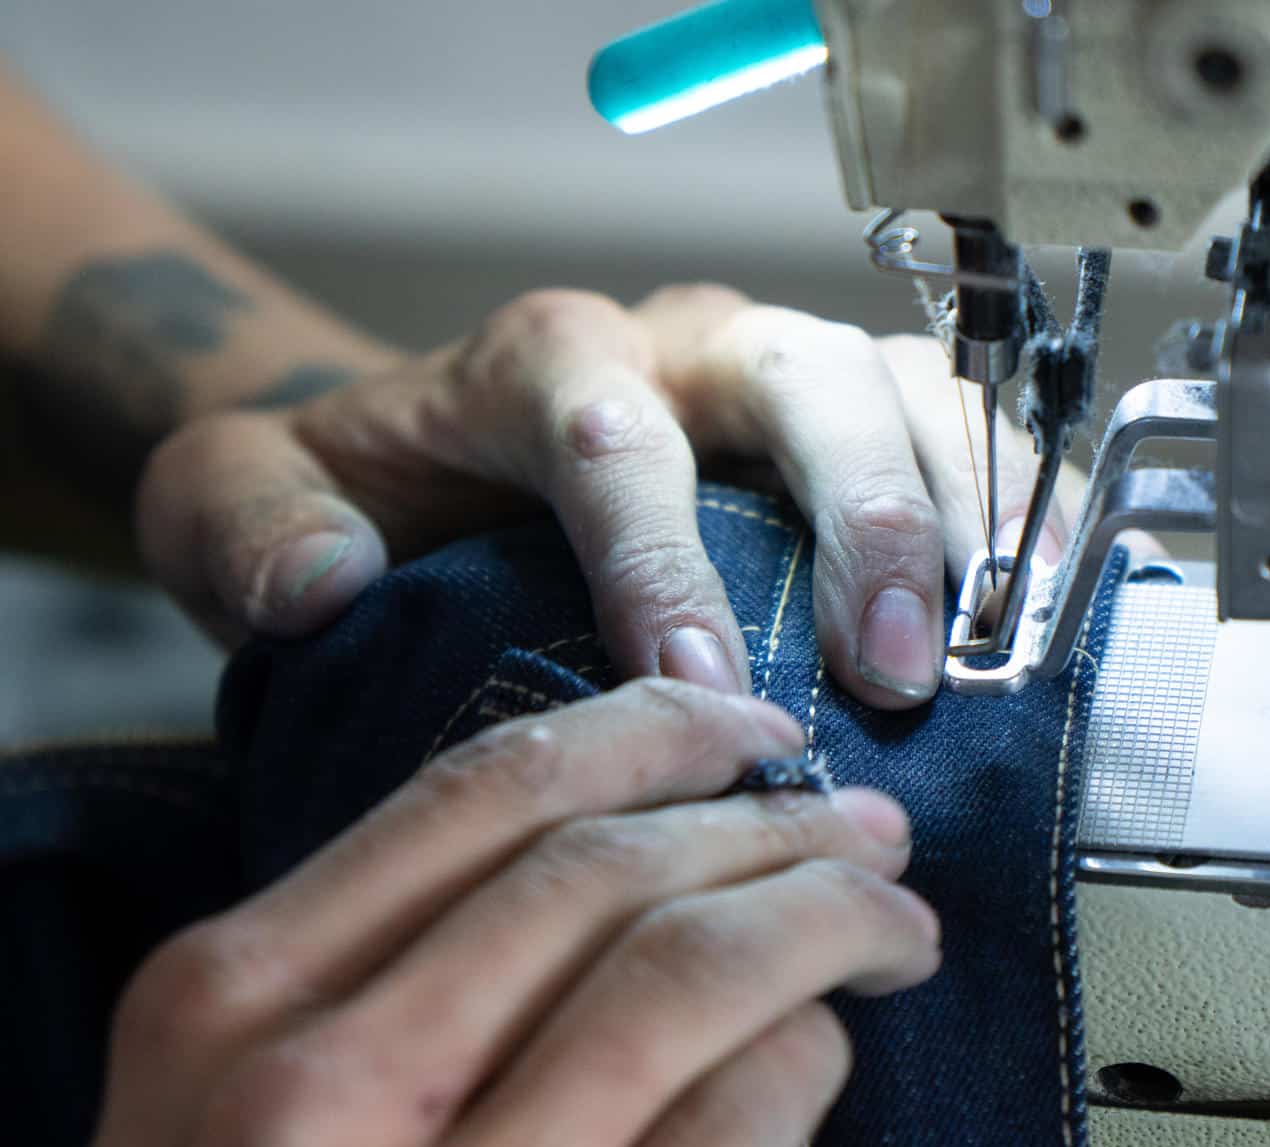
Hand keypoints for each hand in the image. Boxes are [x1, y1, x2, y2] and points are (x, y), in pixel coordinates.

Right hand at [40, 681, 939, 1146]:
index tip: (734, 726)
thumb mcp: (202, 1145)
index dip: (642, 734)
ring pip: (691, 967)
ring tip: (887, 919)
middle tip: (851, 821)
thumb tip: (589, 866)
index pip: (477, 795)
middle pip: (604, 865)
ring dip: (824, 914)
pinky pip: (742, 1119)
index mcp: (225, 1013)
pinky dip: (810, 1051)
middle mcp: (321, 1093)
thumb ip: (352, 993)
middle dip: (763, 815)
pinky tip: (828, 1048)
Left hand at [137, 287, 1071, 708]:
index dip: (659, 551)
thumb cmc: (356, 500)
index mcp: (541, 362)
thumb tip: (322, 579)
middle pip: (799, 379)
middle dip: (861, 517)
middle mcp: (679, 347)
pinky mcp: (848, 422)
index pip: (612, 430)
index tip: (692, 676)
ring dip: (959, 515)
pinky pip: (957, 426)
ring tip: (980, 650)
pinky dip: (1010, 504)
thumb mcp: (234, 502)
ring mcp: (778, 377)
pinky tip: (1034, 604)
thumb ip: (239, 525)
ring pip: (901, 392)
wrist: (429, 472)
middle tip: (888, 668)